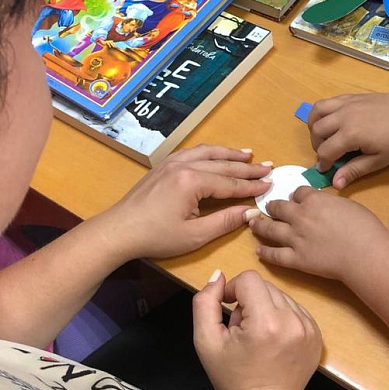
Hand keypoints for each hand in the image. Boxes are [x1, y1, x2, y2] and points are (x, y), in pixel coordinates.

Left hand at [89, 144, 271, 260]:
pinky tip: (216, 155)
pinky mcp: (163, 166)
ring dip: (229, 154)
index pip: (230, 183)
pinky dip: (209, 152)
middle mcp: (183, 166)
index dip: (251, 186)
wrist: (118, 231)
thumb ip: (225, 221)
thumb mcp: (195, 235)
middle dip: (246, 167)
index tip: (270, 185)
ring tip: (248, 155)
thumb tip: (251, 212)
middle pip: (222, 165)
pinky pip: (192, 152)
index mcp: (192, 182)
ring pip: (207, 152)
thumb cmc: (156, 237)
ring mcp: (171, 163)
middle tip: (268, 167)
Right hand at [193, 270, 320, 389]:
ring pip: (280, 296)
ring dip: (265, 308)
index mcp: (267, 322)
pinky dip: (282, 317)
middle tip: (241, 330)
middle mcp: (293, 321)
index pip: (249, 279)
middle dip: (249, 302)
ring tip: (257, 336)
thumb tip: (218, 276)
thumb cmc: (233, 378)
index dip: (232, 290)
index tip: (227, 309)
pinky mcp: (317, 334)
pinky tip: (273, 339)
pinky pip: (295, 309)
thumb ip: (205, 303)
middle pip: (265, 286)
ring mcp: (309, 328)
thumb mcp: (205, 341)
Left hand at [250, 187, 388, 281]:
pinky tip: (259, 252)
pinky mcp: (296, 259)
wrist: (364, 253)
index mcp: (314, 200)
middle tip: (268, 208)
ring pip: (270, 229)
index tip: (294, 198)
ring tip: (253, 224)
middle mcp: (299, 216)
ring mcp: (295, 238)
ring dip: (259, 226)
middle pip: (278, 207)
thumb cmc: (365, 227)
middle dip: (272, 207)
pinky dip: (265, 253)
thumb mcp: (348, 204)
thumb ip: (330, 203)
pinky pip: (275, 255)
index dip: (295, 195)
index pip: (298, 192)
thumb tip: (324, 205)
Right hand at [308, 93, 388, 188]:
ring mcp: (346, 104)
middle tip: (326, 154)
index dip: (323, 163)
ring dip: (314, 125)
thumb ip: (354, 170)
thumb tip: (335, 184)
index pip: (325, 151)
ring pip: (317, 111)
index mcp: (350, 134)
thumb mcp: (378, 160)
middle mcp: (343, 116)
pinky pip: (328, 101)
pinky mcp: (351, 96)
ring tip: (322, 136)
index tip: (325, 169)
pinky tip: (332, 121)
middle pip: (317, 130)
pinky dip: (323, 111)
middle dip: (317, 145)